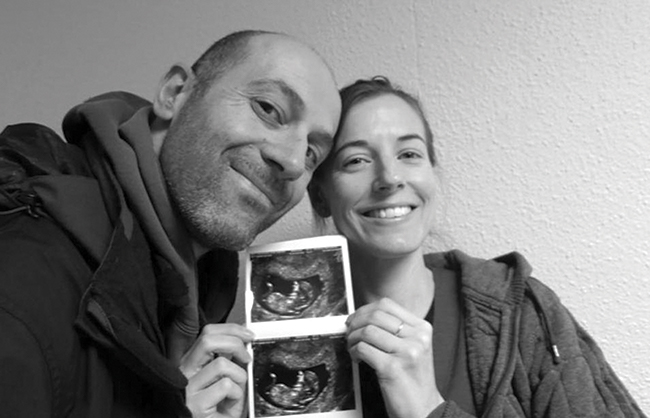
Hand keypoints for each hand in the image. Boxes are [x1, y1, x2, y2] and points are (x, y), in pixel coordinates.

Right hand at [180, 324, 254, 417]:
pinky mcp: (196, 405)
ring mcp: (187, 389)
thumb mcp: (224, 379)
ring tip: (237, 392)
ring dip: (239, 376)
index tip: (247, 334)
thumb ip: (229, 360)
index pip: (207, 334)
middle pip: (208, 340)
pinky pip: (226, 386)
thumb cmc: (219, 410)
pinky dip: (238, 394)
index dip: (231, 329)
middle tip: (247, 357)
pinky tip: (232, 404)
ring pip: (221, 364)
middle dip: (235, 343)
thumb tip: (244, 341)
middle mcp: (184, 373)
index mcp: (191, 364)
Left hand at [346, 298, 442, 417]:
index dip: (365, 309)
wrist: (424, 409)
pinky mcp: (392, 368)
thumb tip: (366, 316)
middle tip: (349, 332)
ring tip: (353, 347)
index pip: (387, 305)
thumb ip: (397, 330)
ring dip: (353, 338)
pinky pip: (363, 349)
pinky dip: (354, 352)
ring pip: (367, 331)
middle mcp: (417, 338)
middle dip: (356, 322)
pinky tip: (357, 359)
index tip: (356, 318)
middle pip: (376, 315)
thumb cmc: (414, 380)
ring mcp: (406, 352)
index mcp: (422, 329)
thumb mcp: (414, 348)